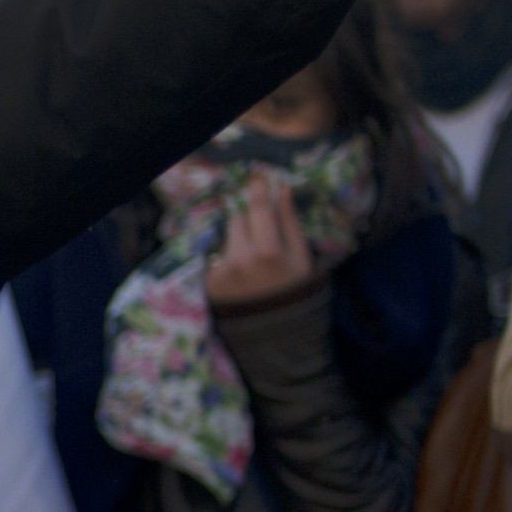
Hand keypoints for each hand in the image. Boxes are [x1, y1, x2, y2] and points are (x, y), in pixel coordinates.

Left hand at [202, 170, 322, 308]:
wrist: (275, 336)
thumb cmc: (294, 293)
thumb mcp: (302, 258)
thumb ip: (290, 222)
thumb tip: (282, 189)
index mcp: (268, 251)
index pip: (257, 207)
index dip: (257, 188)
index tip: (257, 175)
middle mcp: (240, 259)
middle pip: (236, 219)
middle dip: (248, 221)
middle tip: (261, 238)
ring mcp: (222, 271)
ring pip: (226, 238)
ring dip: (237, 242)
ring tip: (252, 265)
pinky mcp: (209, 283)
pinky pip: (217, 259)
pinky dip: (228, 262)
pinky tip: (241, 279)